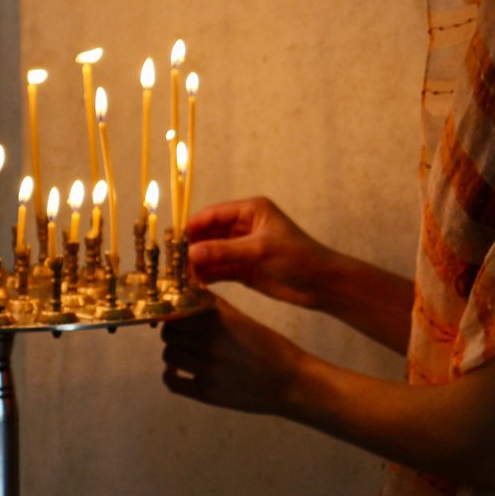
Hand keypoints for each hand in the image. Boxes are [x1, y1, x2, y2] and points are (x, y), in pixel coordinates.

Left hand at [161, 297, 307, 414]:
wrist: (291, 383)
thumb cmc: (272, 348)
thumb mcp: (244, 319)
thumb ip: (215, 307)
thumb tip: (189, 292)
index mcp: (220, 319)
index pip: (177, 310)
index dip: (175, 311)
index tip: (177, 313)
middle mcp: (210, 342)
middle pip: (170, 332)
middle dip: (175, 331)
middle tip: (185, 334)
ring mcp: (207, 369)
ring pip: (169, 354)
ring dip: (175, 351)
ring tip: (188, 352)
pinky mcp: (206, 393)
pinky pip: (171, 382)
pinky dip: (170, 375)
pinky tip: (179, 371)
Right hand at [186, 196, 332, 309]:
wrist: (321, 284)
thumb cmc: (298, 257)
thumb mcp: (259, 250)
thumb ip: (224, 251)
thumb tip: (190, 253)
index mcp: (251, 210)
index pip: (213, 214)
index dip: (192, 226)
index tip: (173, 240)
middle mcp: (244, 226)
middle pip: (209, 234)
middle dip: (192, 247)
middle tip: (172, 262)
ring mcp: (242, 248)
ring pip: (211, 253)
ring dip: (197, 264)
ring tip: (180, 277)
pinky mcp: (243, 268)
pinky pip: (219, 269)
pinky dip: (207, 276)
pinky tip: (194, 285)